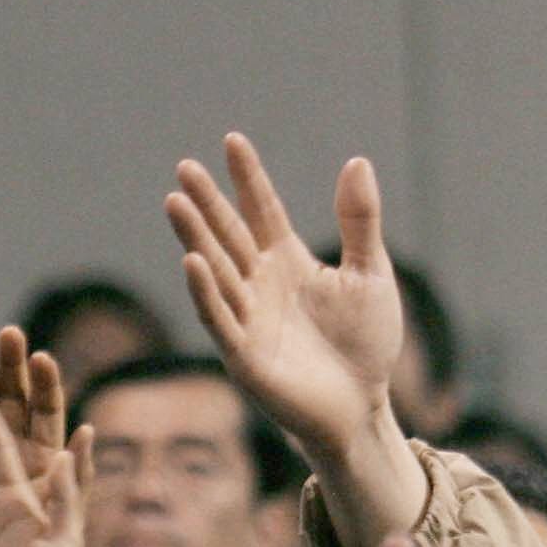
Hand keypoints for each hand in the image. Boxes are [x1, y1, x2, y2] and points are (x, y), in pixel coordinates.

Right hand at [166, 134, 403, 466]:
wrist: (363, 406)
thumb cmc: (365, 344)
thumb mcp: (370, 274)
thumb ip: (359, 222)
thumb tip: (357, 161)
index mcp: (287, 260)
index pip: (262, 209)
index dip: (247, 177)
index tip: (233, 140)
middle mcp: (260, 284)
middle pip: (228, 234)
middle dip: (207, 202)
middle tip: (185, 168)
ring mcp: (248, 318)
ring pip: (217, 270)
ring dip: (195, 238)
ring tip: (175, 201)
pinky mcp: (244, 356)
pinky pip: (221, 319)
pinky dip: (205, 291)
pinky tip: (192, 261)